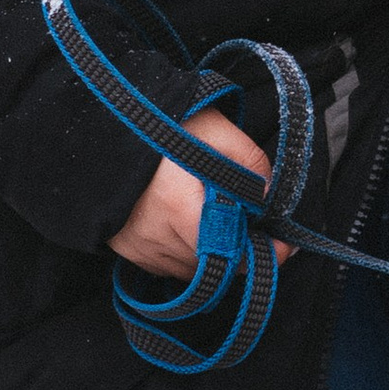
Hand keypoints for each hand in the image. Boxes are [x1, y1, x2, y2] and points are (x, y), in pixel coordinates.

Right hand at [109, 106, 285, 283]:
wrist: (103, 120)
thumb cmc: (160, 120)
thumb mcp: (216, 130)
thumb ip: (251, 165)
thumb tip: (268, 198)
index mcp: (180, 210)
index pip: (233, 254)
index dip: (264, 252)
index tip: (285, 246)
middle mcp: (156, 238)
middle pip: (215, 266)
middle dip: (238, 247)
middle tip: (251, 221)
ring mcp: (138, 248)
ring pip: (191, 269)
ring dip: (211, 252)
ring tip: (214, 215)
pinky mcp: (125, 249)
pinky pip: (166, 264)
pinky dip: (185, 251)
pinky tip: (187, 222)